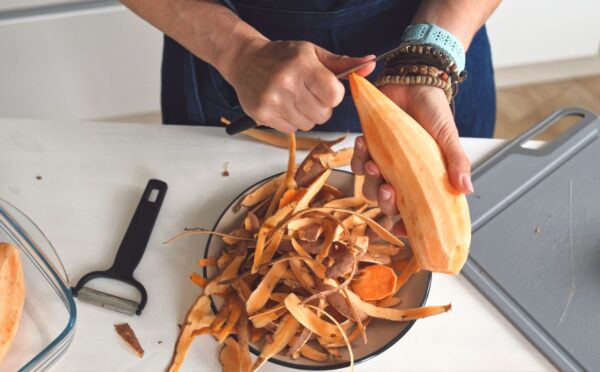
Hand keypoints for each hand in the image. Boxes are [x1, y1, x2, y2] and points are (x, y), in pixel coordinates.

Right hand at [222, 39, 374, 132]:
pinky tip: (284, 105)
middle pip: (323, 114)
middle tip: (310, 94)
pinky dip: (292, 121)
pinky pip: (291, 129)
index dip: (334, 95)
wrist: (245, 60)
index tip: (326, 88)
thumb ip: (343, 63)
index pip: (334, 95)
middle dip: (322, 107)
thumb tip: (371, 64)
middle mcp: (286, 83)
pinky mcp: (263, 115)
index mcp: (302, 65)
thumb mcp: (313, 53)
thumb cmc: (282, 56)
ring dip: (307, 115)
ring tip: (295, 99)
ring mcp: (273, 101)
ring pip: (308, 124)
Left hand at [351, 84, 472, 219]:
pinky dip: (357, 157)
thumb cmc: (433, 111)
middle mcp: (403, 176)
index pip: (416, 211)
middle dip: (385, 201)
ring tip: (373, 162)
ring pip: (369, 187)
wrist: (413, 82)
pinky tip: (364, 143)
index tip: (403, 229)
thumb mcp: (448, 136)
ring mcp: (385, 164)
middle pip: (388, 204)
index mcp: (424, 179)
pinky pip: (356, 163)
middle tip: (388, 188)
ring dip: (369, 179)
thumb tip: (466, 189)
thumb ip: (457, 161)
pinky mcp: (369, 149)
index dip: (408, 225)